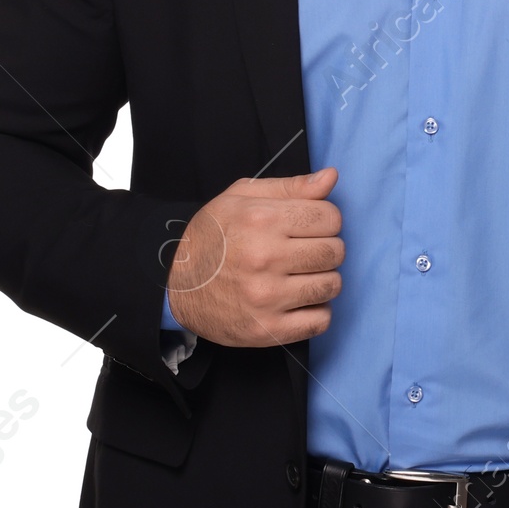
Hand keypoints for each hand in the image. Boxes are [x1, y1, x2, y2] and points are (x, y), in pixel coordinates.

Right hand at [165, 167, 343, 347]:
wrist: (173, 284)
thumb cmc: (212, 236)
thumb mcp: (241, 197)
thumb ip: (291, 187)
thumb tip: (331, 177)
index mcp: (261, 220)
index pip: (330, 218)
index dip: (325, 220)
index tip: (310, 227)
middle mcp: (265, 258)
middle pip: (335, 252)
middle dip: (328, 248)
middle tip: (307, 251)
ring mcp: (266, 297)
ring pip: (331, 286)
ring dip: (324, 279)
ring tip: (303, 275)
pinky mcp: (267, 330)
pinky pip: (320, 321)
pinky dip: (317, 311)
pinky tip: (299, 300)